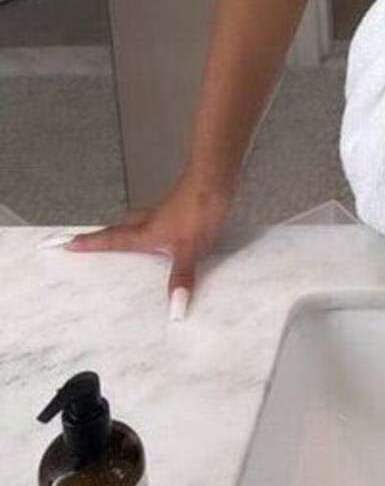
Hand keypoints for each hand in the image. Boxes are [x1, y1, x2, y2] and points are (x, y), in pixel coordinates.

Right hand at [63, 169, 234, 313]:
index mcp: (146, 232)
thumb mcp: (189, 248)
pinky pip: (156, 218)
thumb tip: (175, 307)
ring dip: (126, 228)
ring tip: (121, 237)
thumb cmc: (198, 209)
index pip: (112, 239)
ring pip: (137, 221)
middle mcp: (151, 221)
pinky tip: (163, 232)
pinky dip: (149, 225)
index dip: (91, 242)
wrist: (215, 179)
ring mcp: (165, 212)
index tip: (68, 243)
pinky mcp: (179, 207)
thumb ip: (181, 276)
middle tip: (89, 240)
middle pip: (120, 227)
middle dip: (104, 234)